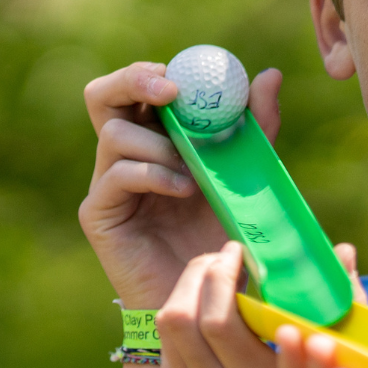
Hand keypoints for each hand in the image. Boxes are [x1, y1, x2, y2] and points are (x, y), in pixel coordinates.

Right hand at [80, 61, 282, 307]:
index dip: (153, 71)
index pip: (136, 87)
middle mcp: (122, 155)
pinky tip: (184, 190)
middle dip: (134, 80)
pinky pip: (117, 174)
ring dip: (160, 143)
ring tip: (194, 172)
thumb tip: (270, 75)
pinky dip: (154, 174)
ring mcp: (106, 184)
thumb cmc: (223, 235)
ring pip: (114, 133)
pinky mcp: (98, 213)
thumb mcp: (244, 173)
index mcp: (152, 138)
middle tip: (171, 89)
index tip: (184, 73)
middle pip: (102, 95)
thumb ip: (255, 127)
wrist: (207, 296)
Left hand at [161, 243, 355, 367]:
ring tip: (212, 279)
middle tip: (221, 257)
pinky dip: (185, 328)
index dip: (223, 273)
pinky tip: (208, 316)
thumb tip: (341, 251)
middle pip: (179, 318)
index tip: (240, 251)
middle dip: (197, 275)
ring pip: (167, 334)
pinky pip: (170, 358)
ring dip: (185, 296)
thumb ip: (340, 311)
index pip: (220, 317)